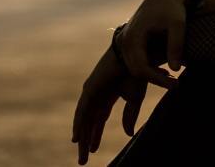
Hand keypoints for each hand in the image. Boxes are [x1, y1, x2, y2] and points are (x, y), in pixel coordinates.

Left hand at [71, 45, 150, 164]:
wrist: (136, 56)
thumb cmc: (137, 74)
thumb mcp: (135, 100)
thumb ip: (130, 116)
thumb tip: (128, 134)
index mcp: (107, 97)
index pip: (98, 121)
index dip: (95, 136)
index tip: (93, 150)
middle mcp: (96, 96)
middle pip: (89, 123)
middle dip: (86, 141)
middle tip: (83, 160)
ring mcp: (91, 92)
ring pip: (84, 119)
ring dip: (81, 137)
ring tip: (80, 152)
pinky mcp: (89, 89)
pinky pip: (82, 111)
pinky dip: (79, 125)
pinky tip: (76, 138)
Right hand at [117, 0, 188, 87]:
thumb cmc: (173, 9)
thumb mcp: (178, 25)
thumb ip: (176, 45)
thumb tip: (176, 70)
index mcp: (134, 36)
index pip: (140, 67)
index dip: (157, 78)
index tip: (175, 83)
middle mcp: (126, 41)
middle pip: (135, 70)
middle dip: (155, 79)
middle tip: (176, 84)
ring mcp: (126, 42)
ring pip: (134, 68)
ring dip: (151, 76)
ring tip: (172, 80)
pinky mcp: (131, 43)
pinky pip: (136, 62)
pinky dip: (149, 69)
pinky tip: (166, 72)